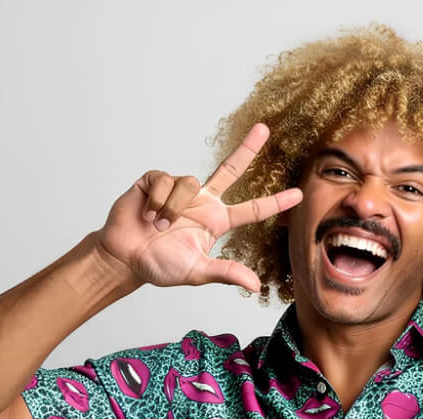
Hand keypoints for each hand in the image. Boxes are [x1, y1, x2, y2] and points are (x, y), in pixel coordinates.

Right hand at [96, 123, 302, 292]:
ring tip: (158, 227)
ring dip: (173, 208)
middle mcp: (202, 201)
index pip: (251, 210)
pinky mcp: (156, 181)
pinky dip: (157, 202)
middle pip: (230, 169)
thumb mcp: (197, 272)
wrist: (124, 257)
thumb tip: (255, 285)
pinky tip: (147, 216)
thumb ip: (225, 273)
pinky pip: (164, 181)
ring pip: (188, 183)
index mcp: (216, 222)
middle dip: (247, 149)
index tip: (298, 195)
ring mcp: (179, 190)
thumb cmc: (160, 265)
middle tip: (264, 130)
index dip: (274, 203)